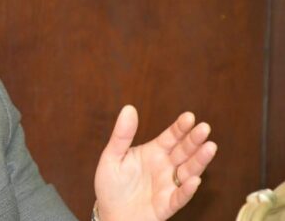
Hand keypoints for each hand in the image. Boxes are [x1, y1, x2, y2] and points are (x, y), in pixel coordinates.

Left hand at [94, 105, 216, 220]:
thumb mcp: (112, 157)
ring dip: (199, 161)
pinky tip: (195, 180)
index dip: (180, 127)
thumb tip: (128, 108)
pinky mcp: (167, 204)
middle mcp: (165, 167)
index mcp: (153, 152)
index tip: (189, 116)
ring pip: (188, 171)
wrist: (110, 214)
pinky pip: (179, 197)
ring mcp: (168, 185)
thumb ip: (122, 135)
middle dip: (194, 140)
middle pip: (183, 151)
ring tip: (210, 147)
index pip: (170, 137)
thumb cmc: (111, 185)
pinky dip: (187, 189)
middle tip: (204, 128)